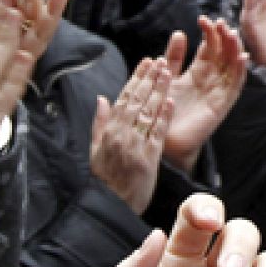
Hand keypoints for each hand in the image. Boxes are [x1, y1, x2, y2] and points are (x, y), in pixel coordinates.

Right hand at [91, 58, 172, 214]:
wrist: (111, 205)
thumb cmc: (104, 178)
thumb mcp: (95, 149)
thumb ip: (100, 122)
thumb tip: (102, 97)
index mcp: (109, 131)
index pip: (124, 98)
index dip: (136, 78)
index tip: (146, 63)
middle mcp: (122, 135)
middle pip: (137, 101)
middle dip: (150, 79)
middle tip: (161, 61)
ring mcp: (136, 146)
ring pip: (148, 113)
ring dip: (159, 91)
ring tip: (168, 72)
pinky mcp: (149, 159)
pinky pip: (157, 134)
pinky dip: (163, 117)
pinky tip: (170, 101)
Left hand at [164, 18, 248, 173]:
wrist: (163, 140)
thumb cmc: (164, 110)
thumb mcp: (167, 78)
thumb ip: (174, 57)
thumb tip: (179, 33)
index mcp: (198, 72)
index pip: (210, 48)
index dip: (210, 33)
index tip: (204, 19)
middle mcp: (211, 80)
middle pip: (224, 54)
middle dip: (224, 37)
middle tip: (221, 22)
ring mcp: (218, 92)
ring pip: (232, 66)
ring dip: (235, 49)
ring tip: (232, 34)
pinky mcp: (222, 105)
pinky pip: (234, 86)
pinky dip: (240, 71)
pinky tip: (242, 57)